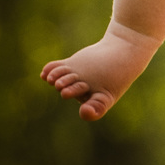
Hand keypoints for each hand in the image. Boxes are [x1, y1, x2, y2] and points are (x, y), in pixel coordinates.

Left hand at [40, 22, 161, 121]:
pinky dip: (51, 69)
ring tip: (51, 79)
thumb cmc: (120, 71)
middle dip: (69, 90)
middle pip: (74, 92)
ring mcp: (76, 79)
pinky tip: (45, 72)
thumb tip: (86, 113)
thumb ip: (100, 101)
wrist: (120, 51)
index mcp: (99, 99)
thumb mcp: (114, 84)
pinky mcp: (70, 67)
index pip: (93, 108)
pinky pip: (58, 69)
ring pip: (63, 80)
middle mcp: (84, 92)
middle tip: (64, 90)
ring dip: (57, 78)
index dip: (89, 110)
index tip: (86, 109)